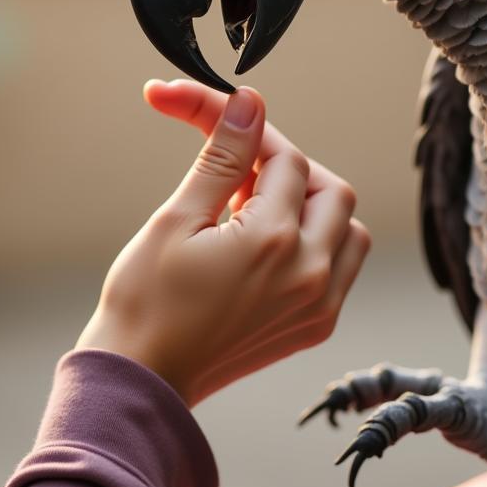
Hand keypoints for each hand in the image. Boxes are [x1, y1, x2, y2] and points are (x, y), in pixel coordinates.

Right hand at [76, 80, 370, 406]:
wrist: (140, 379)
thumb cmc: (145, 301)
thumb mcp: (178, 216)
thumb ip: (223, 156)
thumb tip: (247, 106)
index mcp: (273, 241)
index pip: (285, 157)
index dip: (250, 129)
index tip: (221, 114)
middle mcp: (310, 273)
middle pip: (328, 188)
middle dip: (287, 166)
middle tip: (238, 169)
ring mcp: (318, 304)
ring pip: (345, 226)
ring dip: (308, 204)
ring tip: (252, 207)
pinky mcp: (315, 325)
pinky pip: (340, 265)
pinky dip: (316, 241)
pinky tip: (266, 243)